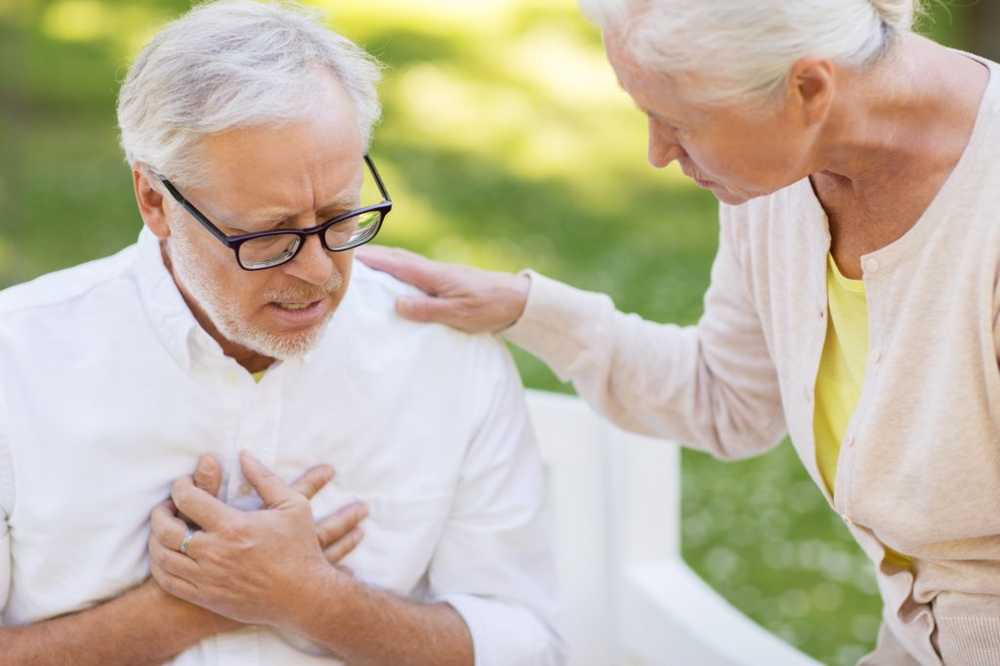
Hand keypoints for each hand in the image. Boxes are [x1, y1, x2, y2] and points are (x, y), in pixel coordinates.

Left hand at [148, 452, 367, 627]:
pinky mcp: (206, 598)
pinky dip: (160, 566)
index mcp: (234, 527)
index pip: (188, 500)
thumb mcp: (293, 505)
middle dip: (160, 513)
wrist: (304, 596)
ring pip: (162, 558)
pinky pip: (169, 582)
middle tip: (167, 506)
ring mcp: (208, 579)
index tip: (184, 483)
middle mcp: (215, 553)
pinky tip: (168, 556)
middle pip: (166, 530)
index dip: (180, 487)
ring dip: (156, 539)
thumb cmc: (300, 548)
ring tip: (164, 529)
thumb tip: (244, 455)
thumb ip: (265, 478)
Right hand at [356, 245, 529, 332]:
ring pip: (404, 262)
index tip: (344, 255)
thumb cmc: (488, 307)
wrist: (517, 300)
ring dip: (383, 261)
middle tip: (344, 257)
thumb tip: (396, 304)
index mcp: (432, 274)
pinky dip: (397, 269)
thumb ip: (427, 309)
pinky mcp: (445, 280)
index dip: (369, 259)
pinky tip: (394, 278)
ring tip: (362, 266)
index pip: (393, 263)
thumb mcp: (458, 314)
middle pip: (395, 257)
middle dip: (371, 255)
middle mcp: (432, 269)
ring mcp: (439, 273)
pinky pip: (413, 271)